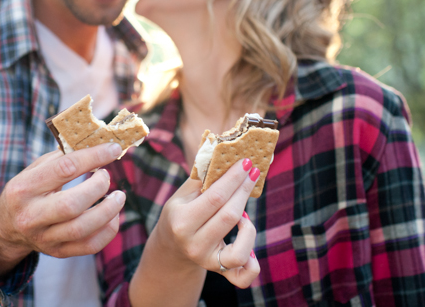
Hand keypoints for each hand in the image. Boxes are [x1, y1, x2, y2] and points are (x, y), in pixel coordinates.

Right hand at [0, 143, 125, 279]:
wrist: (7, 227)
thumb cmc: (28, 190)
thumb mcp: (35, 169)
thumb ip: (62, 157)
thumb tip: (98, 144)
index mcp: (24, 188)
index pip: (64, 169)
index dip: (93, 157)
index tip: (113, 148)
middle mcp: (31, 216)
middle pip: (71, 204)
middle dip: (98, 187)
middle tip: (107, 176)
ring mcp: (44, 238)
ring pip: (82, 229)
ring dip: (108, 210)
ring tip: (118, 196)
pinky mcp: (58, 251)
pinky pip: (90, 246)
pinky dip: (108, 230)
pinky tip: (112, 216)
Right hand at [151, 159, 260, 287]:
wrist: (171, 248)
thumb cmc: (181, 213)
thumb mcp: (184, 194)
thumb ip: (203, 175)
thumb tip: (222, 149)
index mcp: (181, 221)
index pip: (216, 197)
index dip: (234, 178)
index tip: (246, 162)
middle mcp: (193, 243)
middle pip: (230, 216)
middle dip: (244, 190)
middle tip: (253, 172)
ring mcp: (207, 260)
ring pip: (240, 249)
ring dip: (249, 228)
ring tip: (244, 215)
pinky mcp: (219, 271)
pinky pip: (243, 275)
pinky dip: (253, 261)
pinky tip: (246, 239)